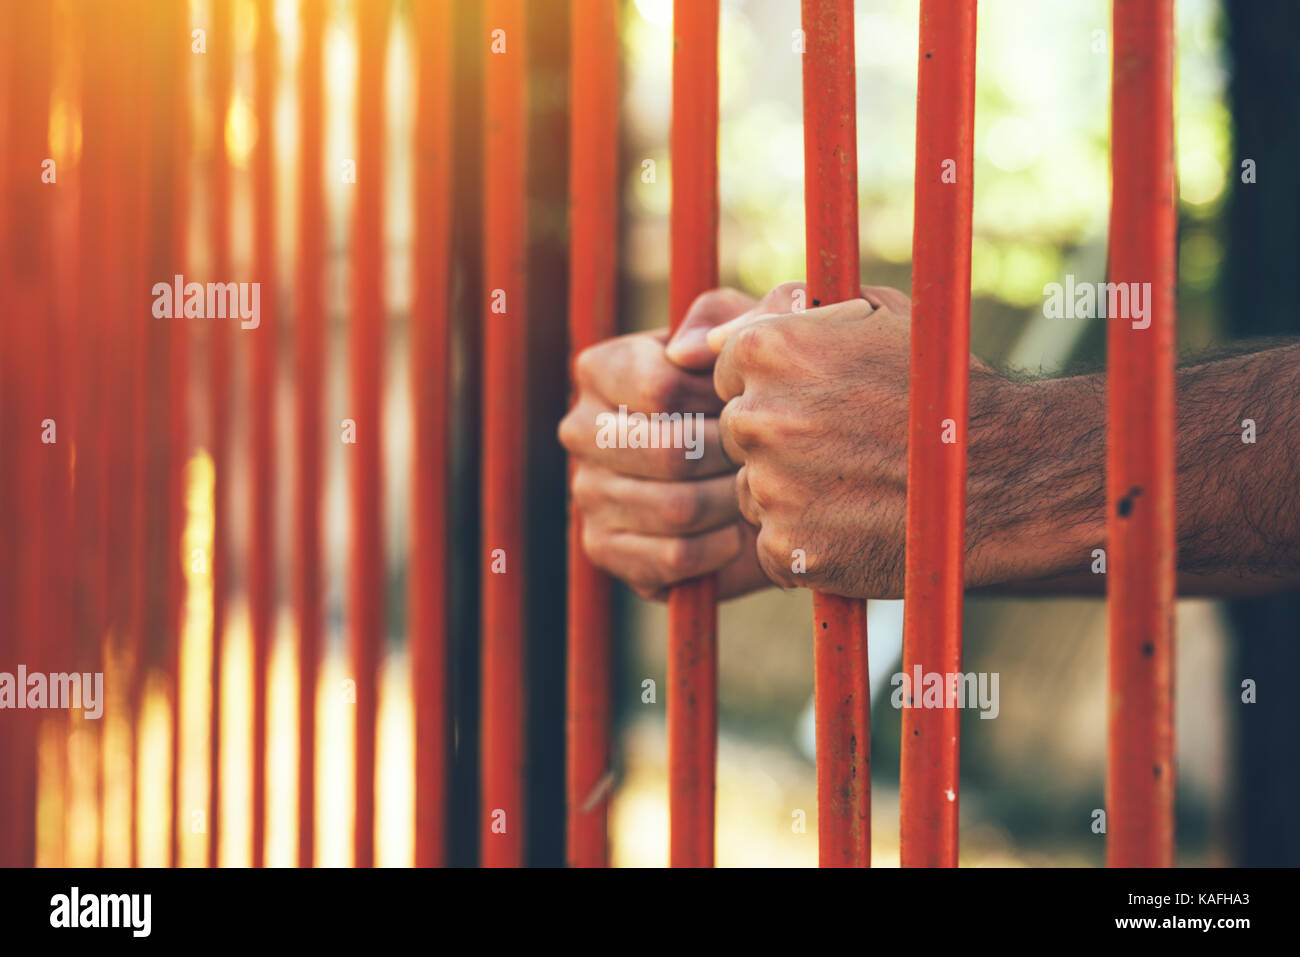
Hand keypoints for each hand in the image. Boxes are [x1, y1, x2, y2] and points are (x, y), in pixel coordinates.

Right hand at [558, 288, 769, 599]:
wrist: (757, 472)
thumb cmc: (751, 391)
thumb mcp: (751, 337)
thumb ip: (729, 318)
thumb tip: (686, 351)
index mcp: (600, 367)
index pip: (661, 388)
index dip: (722, 401)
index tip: (749, 403)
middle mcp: (580, 428)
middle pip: (668, 451)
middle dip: (731, 457)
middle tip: (762, 456)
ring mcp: (586, 491)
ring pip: (674, 508)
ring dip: (732, 504)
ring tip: (753, 492)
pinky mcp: (604, 548)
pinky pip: (672, 558)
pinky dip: (718, 549)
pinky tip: (734, 534)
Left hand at [711, 284, 1023, 597]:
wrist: (1008, 473)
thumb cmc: (936, 385)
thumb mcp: (867, 315)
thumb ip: (773, 311)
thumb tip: (691, 344)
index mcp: (768, 349)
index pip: (729, 371)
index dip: (779, 384)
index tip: (826, 395)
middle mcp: (758, 418)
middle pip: (738, 432)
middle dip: (781, 436)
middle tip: (849, 441)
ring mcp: (771, 489)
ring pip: (753, 490)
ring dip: (792, 490)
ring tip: (861, 480)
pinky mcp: (788, 552)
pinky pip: (774, 542)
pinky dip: (809, 540)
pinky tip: (858, 521)